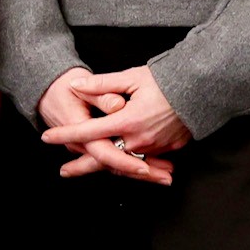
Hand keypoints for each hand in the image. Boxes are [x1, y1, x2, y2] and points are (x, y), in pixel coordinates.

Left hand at [37, 65, 187, 182]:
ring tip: (87, 168)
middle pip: (103, 158)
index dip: (65, 135)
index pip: (88, 131)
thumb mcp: (131, 77)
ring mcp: (154, 147)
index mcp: (127, 120)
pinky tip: (119, 164)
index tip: (47, 137)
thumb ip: (101, 84)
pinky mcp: (167, 149)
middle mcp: (139, 139)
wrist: (203, 89)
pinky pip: (143, 160)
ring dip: (106, 165)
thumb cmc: (167, 79)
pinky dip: (129, 163)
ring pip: (124, 161)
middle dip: (82, 166)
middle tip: (63, 171)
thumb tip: (75, 85)